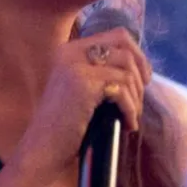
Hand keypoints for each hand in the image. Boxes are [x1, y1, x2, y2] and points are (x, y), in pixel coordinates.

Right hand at [13, 27, 151, 180]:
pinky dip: (130, 108)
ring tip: (131, 116)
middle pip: (124, 44)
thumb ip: (103, 73)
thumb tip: (140, 68)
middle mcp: (70, 52)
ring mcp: (75, 66)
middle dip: (141, 70)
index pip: (116, 35)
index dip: (137, 54)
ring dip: (136, 94)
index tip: (144, 79)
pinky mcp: (82, 84)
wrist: (43, 151)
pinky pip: (121, 88)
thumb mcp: (84, 91)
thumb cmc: (67, 127)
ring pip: (126, 67)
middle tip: (140, 97)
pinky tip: (127, 124)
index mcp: (70, 50)